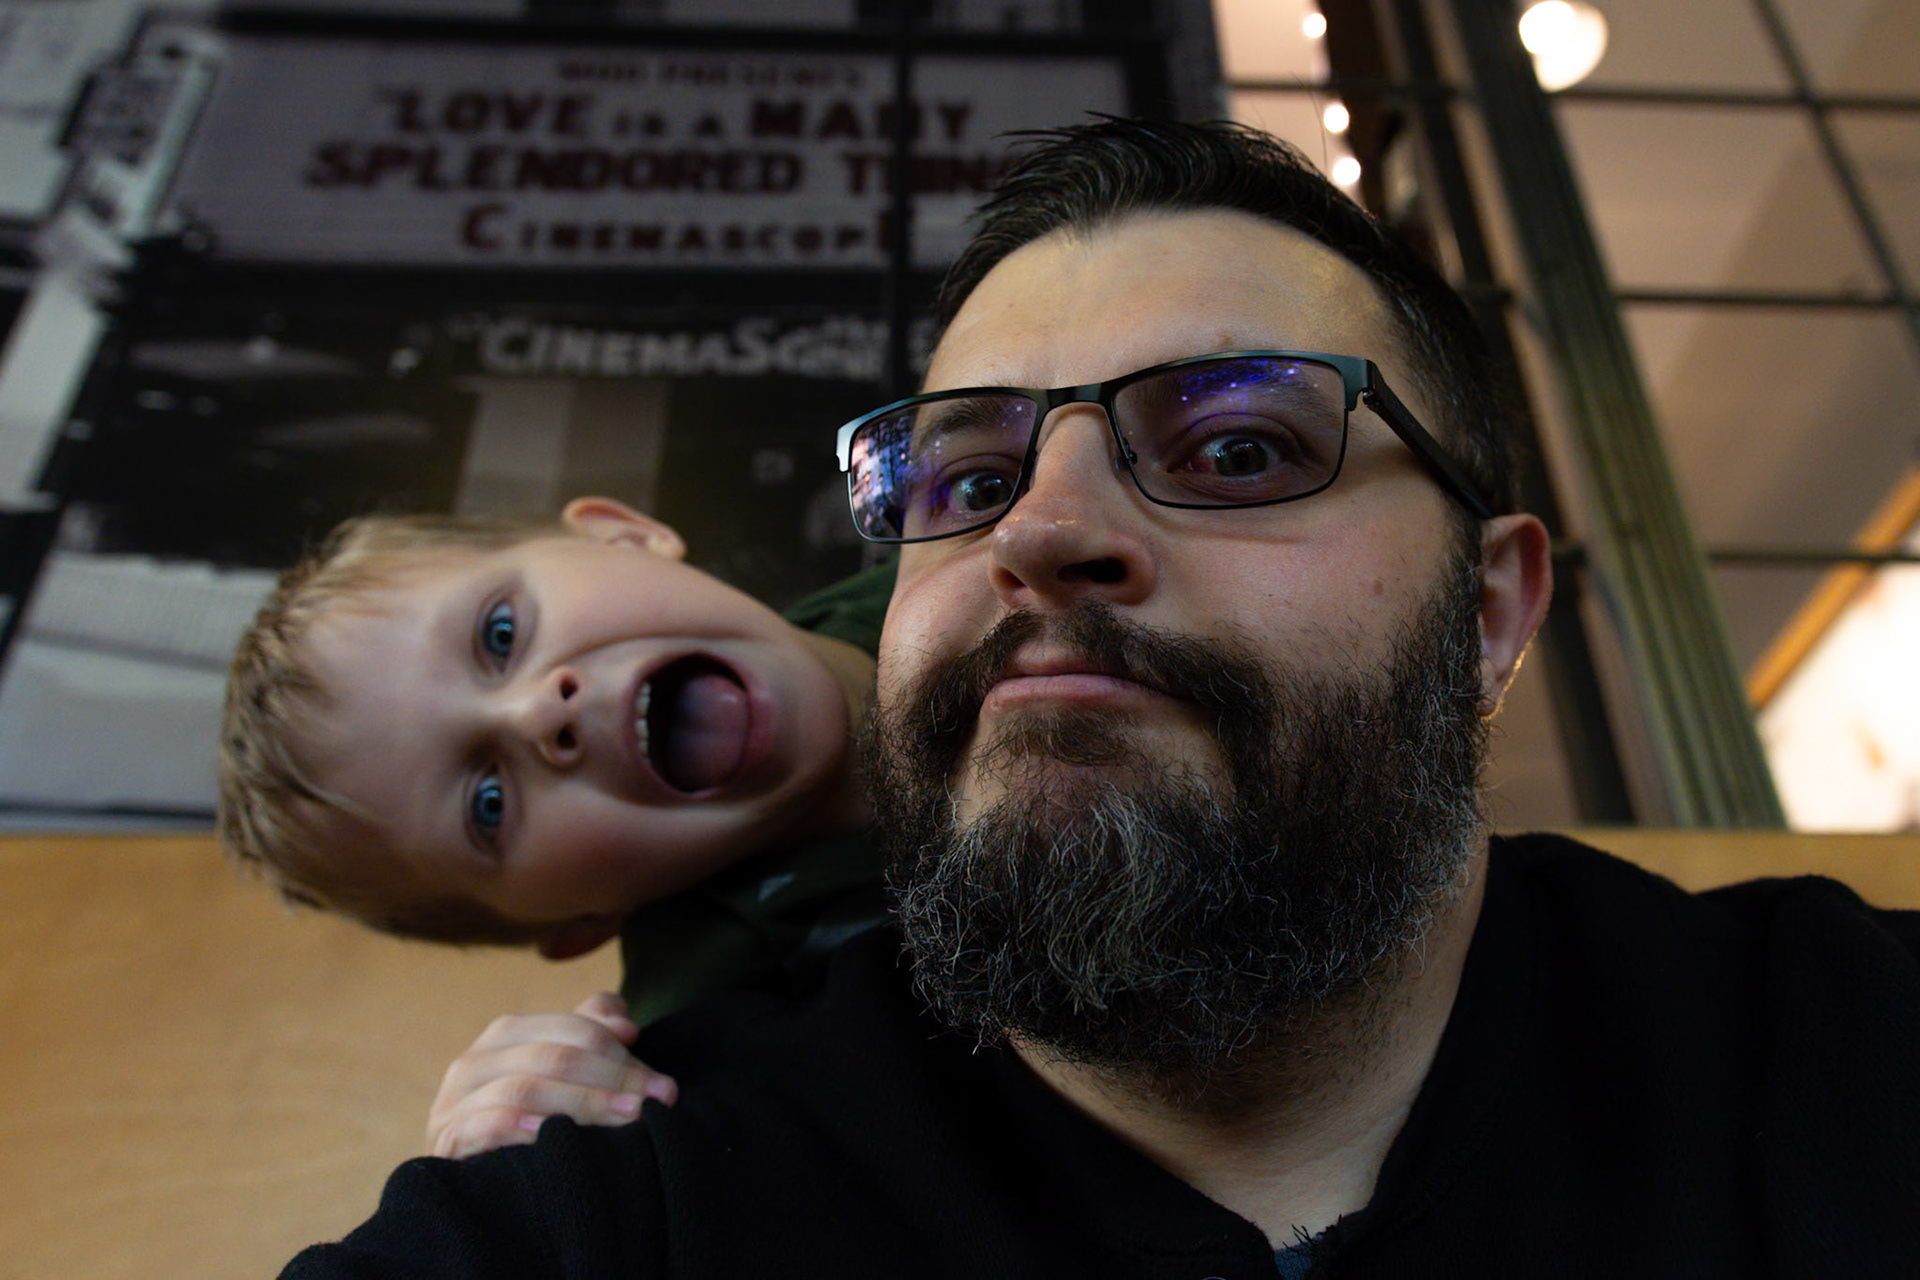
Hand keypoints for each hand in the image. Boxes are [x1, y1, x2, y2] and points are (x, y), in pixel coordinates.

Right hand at [425, 992, 677, 1159]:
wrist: (480, 1183)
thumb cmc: (534, 1121)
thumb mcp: (565, 1073)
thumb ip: (593, 1033)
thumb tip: (626, 1025)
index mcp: (507, 1034)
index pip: (573, 1030)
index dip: (622, 1052)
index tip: (662, 1083)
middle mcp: (475, 1061)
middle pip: (553, 1057)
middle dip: (613, 1078)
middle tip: (658, 1101)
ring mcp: (453, 1102)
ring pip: (523, 1088)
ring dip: (582, 1102)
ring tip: (628, 1117)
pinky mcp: (444, 1143)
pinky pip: (478, 1126)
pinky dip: (515, 1126)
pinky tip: (548, 1134)